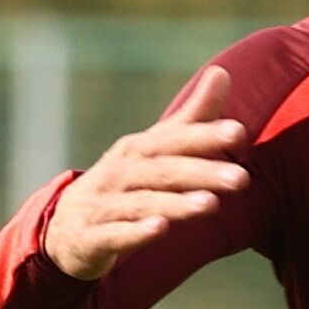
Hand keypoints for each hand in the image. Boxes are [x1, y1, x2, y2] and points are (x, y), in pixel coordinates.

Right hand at [43, 67, 249, 281]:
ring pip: (143, 202)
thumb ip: (192, 119)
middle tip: (242, 179)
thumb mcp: (154, 149)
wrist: (66, 228)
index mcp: (138, 149)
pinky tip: (160, 230)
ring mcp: (104, 204)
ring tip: (211, 205)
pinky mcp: (92, 237)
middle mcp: (120, 172)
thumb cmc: (123, 183)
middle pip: (164, 171)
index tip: (239, 133)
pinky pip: (116, 234)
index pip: (174, 139)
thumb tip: (223, 72)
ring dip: (176, 204)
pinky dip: (136, 232)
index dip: (204, 135)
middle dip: (202, 173)